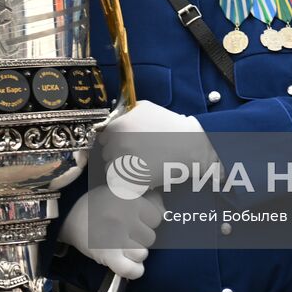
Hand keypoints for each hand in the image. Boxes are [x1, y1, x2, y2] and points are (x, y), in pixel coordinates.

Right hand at [59, 185, 163, 278]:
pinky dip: (133, 270)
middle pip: (151, 237)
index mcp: (130, 200)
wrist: (65, 215)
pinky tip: (128, 263)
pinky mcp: (107, 256)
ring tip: (123, 246)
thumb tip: (165, 211)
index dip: (148, 219)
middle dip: (141, 236)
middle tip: (126, 232)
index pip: (157, 217)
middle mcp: (126, 218)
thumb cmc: (96, 203)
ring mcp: (117, 238)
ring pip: (143, 253)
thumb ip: (145, 197)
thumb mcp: (120, 190)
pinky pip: (131, 270)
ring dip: (135, 252)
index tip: (137, 219)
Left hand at [97, 100, 217, 188]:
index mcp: (118, 127)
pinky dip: (127, 182)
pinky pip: (121, 184)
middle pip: (106, 154)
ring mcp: (125, 163)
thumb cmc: (168, 125)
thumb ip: (125, 112)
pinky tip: (140, 175)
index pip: (102, 138)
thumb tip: (113, 118)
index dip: (112, 141)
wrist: (189, 145)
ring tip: (138, 165)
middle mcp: (118, 145)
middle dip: (117, 154)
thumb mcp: (144, 108)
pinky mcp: (134, 181)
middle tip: (135, 153)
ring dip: (121, 169)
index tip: (123, 143)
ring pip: (111, 170)